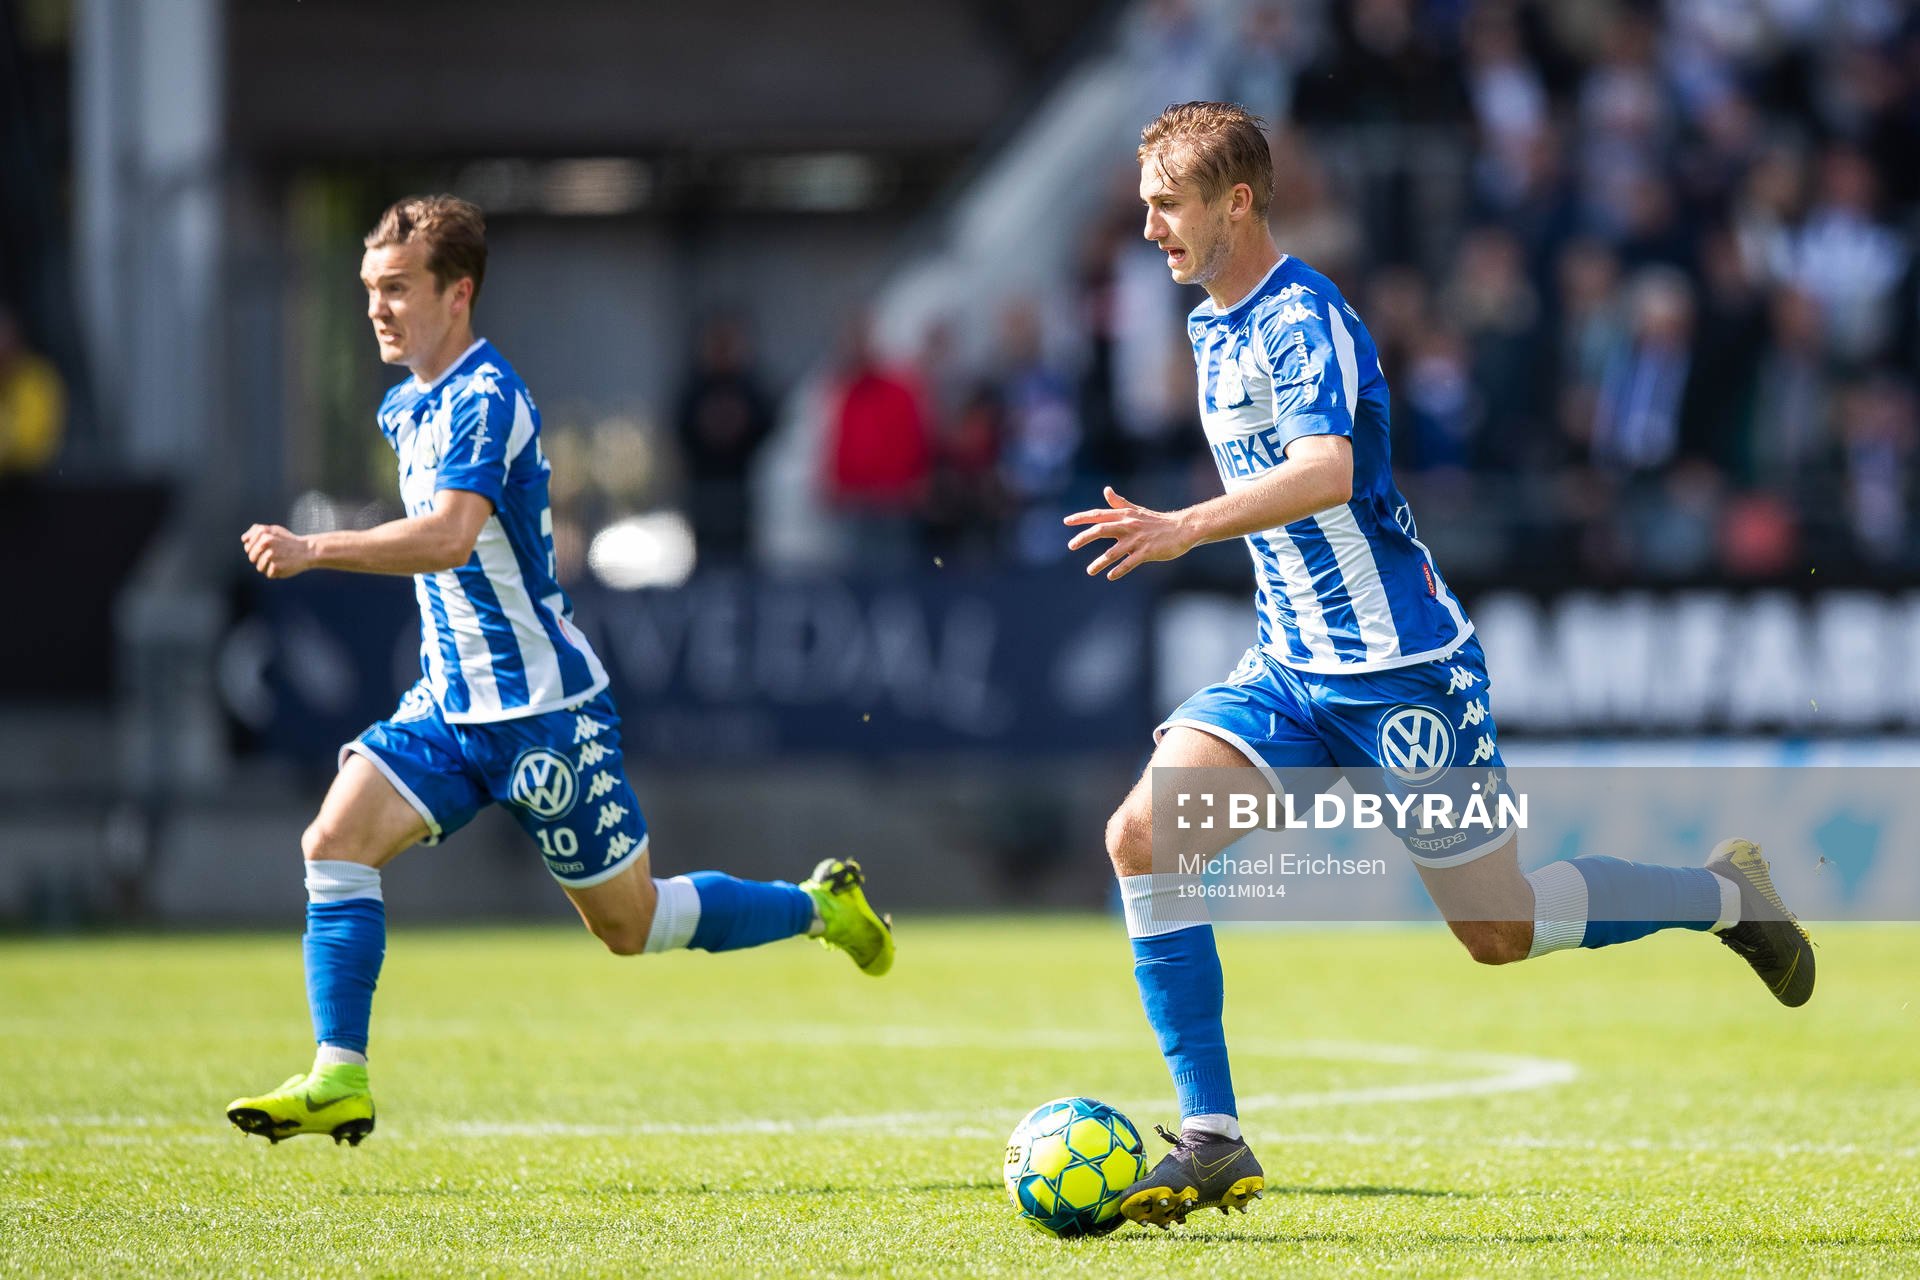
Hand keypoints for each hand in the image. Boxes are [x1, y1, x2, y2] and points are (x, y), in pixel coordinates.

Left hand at [241, 524, 314, 578]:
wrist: (307, 550)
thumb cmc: (288, 540)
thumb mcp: (273, 530)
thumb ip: (257, 531)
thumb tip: (244, 539)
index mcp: (263, 534)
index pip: (248, 547)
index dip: (256, 549)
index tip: (269, 548)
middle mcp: (266, 544)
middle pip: (252, 558)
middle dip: (261, 559)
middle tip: (275, 555)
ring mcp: (271, 556)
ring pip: (259, 568)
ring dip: (268, 567)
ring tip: (280, 561)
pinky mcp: (276, 567)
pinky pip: (268, 574)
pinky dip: (276, 573)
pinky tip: (284, 566)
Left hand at [1063, 486, 1194, 580]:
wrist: (1181, 528)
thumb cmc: (1157, 521)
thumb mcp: (1136, 510)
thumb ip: (1119, 503)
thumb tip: (1106, 490)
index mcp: (1124, 516)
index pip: (1098, 515)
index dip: (1081, 518)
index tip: (1066, 521)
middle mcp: (1128, 526)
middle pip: (1100, 530)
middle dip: (1084, 537)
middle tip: (1071, 545)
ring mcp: (1137, 540)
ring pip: (1113, 552)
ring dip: (1099, 562)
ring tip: (1090, 571)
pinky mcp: (1146, 552)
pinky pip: (1129, 563)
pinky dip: (1119, 570)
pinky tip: (1110, 576)